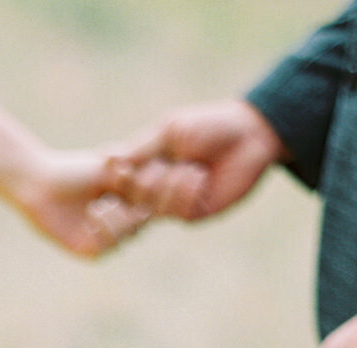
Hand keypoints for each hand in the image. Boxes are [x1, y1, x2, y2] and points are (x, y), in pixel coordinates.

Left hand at [0, 93, 147, 257]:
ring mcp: (107, 238)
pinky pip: (109, 245)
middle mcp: (122, 221)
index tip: (154, 185)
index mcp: (130, 201)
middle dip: (136, 205)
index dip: (158, 196)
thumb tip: (174, 172)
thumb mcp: (113, 169)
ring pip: (129, 234)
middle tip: (119, 190)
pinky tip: (92, 214)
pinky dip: (103, 228)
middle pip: (146, 221)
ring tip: (98, 204)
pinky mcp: (92, 252)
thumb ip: (140, 175)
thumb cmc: (76, 171)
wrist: (41, 185)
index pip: (156, 205)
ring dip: (117, 217)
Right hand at [106, 99, 286, 220]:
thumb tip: (107, 158)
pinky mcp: (193, 214)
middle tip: (164, 164)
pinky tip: (201, 177)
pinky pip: (177, 210)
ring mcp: (174, 203)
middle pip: (131, 197)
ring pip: (152, 205)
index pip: (119, 179)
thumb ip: (141, 148)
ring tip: (192, 167)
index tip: (114, 168)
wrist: (249, 136)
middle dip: (144, 181)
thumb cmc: (209, 126)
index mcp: (147, 165)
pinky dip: (186, 191)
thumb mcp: (170, 131)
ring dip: (170, 184)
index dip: (115, 176)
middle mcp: (156, 187)